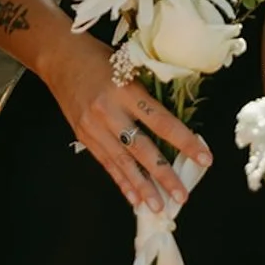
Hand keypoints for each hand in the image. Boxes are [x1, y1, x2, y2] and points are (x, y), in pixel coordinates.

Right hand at [45, 33, 210, 211]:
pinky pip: (106, 164)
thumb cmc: (99, 57)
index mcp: (127, 91)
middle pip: (142, 149)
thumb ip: (149, 93)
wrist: (60, 57)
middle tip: (182, 195)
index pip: (162, 122)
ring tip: (158, 207)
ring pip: (123, 163)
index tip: (204, 158)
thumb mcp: (129, 66)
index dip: (185, 142)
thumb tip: (177, 119)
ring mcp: (94, 128)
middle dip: (164, 175)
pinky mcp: (84, 137)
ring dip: (142, 187)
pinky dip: (121, 181)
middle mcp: (110, 112)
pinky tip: (133, 198)